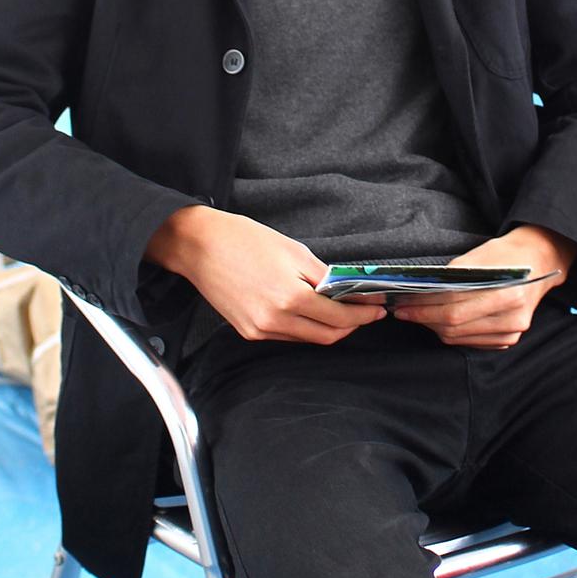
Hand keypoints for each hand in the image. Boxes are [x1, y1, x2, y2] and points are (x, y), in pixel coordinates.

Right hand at [146, 205, 386, 344]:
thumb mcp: (292, 250)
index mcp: (290, 297)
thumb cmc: (243, 239)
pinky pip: (286, 335)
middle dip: (351, 325)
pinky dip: (304, 327)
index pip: (339, 317)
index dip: (363, 314)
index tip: (378, 307)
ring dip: (328, 327)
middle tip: (367, 311)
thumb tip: (347, 290)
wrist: (198, 246)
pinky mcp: (248, 331)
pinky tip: (311, 312)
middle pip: (327, 335)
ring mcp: (259, 329)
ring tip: (342, 310)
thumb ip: (322, 275)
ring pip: (307, 338)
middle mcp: (274, 321)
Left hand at [393, 225, 576, 349]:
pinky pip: (471, 342)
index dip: (424, 308)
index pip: (454, 307)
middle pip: (454, 326)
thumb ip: (452, 276)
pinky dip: (451, 333)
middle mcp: (513, 317)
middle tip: (403, 311)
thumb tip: (421, 291)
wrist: (539, 262)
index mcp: (507, 293)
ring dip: (434, 327)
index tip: (402, 305)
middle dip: (424, 318)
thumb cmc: (506, 255)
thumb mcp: (479, 255)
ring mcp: (513, 331)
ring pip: (459, 337)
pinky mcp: (510, 339)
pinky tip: (438, 323)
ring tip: (417, 315)